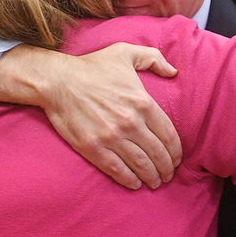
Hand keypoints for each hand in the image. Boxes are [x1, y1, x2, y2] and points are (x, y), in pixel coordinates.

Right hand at [0, 43, 181, 188]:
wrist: (58, 80)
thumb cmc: (91, 66)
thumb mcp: (125, 52)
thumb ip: (154, 58)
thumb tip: (174, 71)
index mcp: (143, 102)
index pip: (169, 135)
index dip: (176, 151)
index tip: (177, 159)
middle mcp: (131, 122)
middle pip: (158, 153)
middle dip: (167, 168)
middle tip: (168, 175)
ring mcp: (111, 137)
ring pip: (140, 164)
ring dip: (151, 177)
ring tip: (154, 182)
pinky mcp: (93, 147)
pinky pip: (117, 169)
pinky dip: (129, 180)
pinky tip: (135, 184)